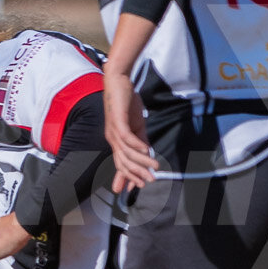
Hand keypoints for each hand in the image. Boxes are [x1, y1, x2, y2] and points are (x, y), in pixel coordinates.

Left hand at [103, 67, 155, 191]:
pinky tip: (146, 152)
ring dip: (142, 162)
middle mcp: (112, 138)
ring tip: (155, 168)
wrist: (117, 81)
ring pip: (127, 152)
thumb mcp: (137, 125)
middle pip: (123, 162)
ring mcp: (114, 130)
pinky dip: (137, 146)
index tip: (135, 188)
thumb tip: (146, 154)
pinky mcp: (118, 120)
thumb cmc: (126, 101)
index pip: (120, 163)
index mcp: (116, 141)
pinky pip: (127, 137)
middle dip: (136, 174)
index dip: (127, 176)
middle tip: (148, 183)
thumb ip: (141, 140)